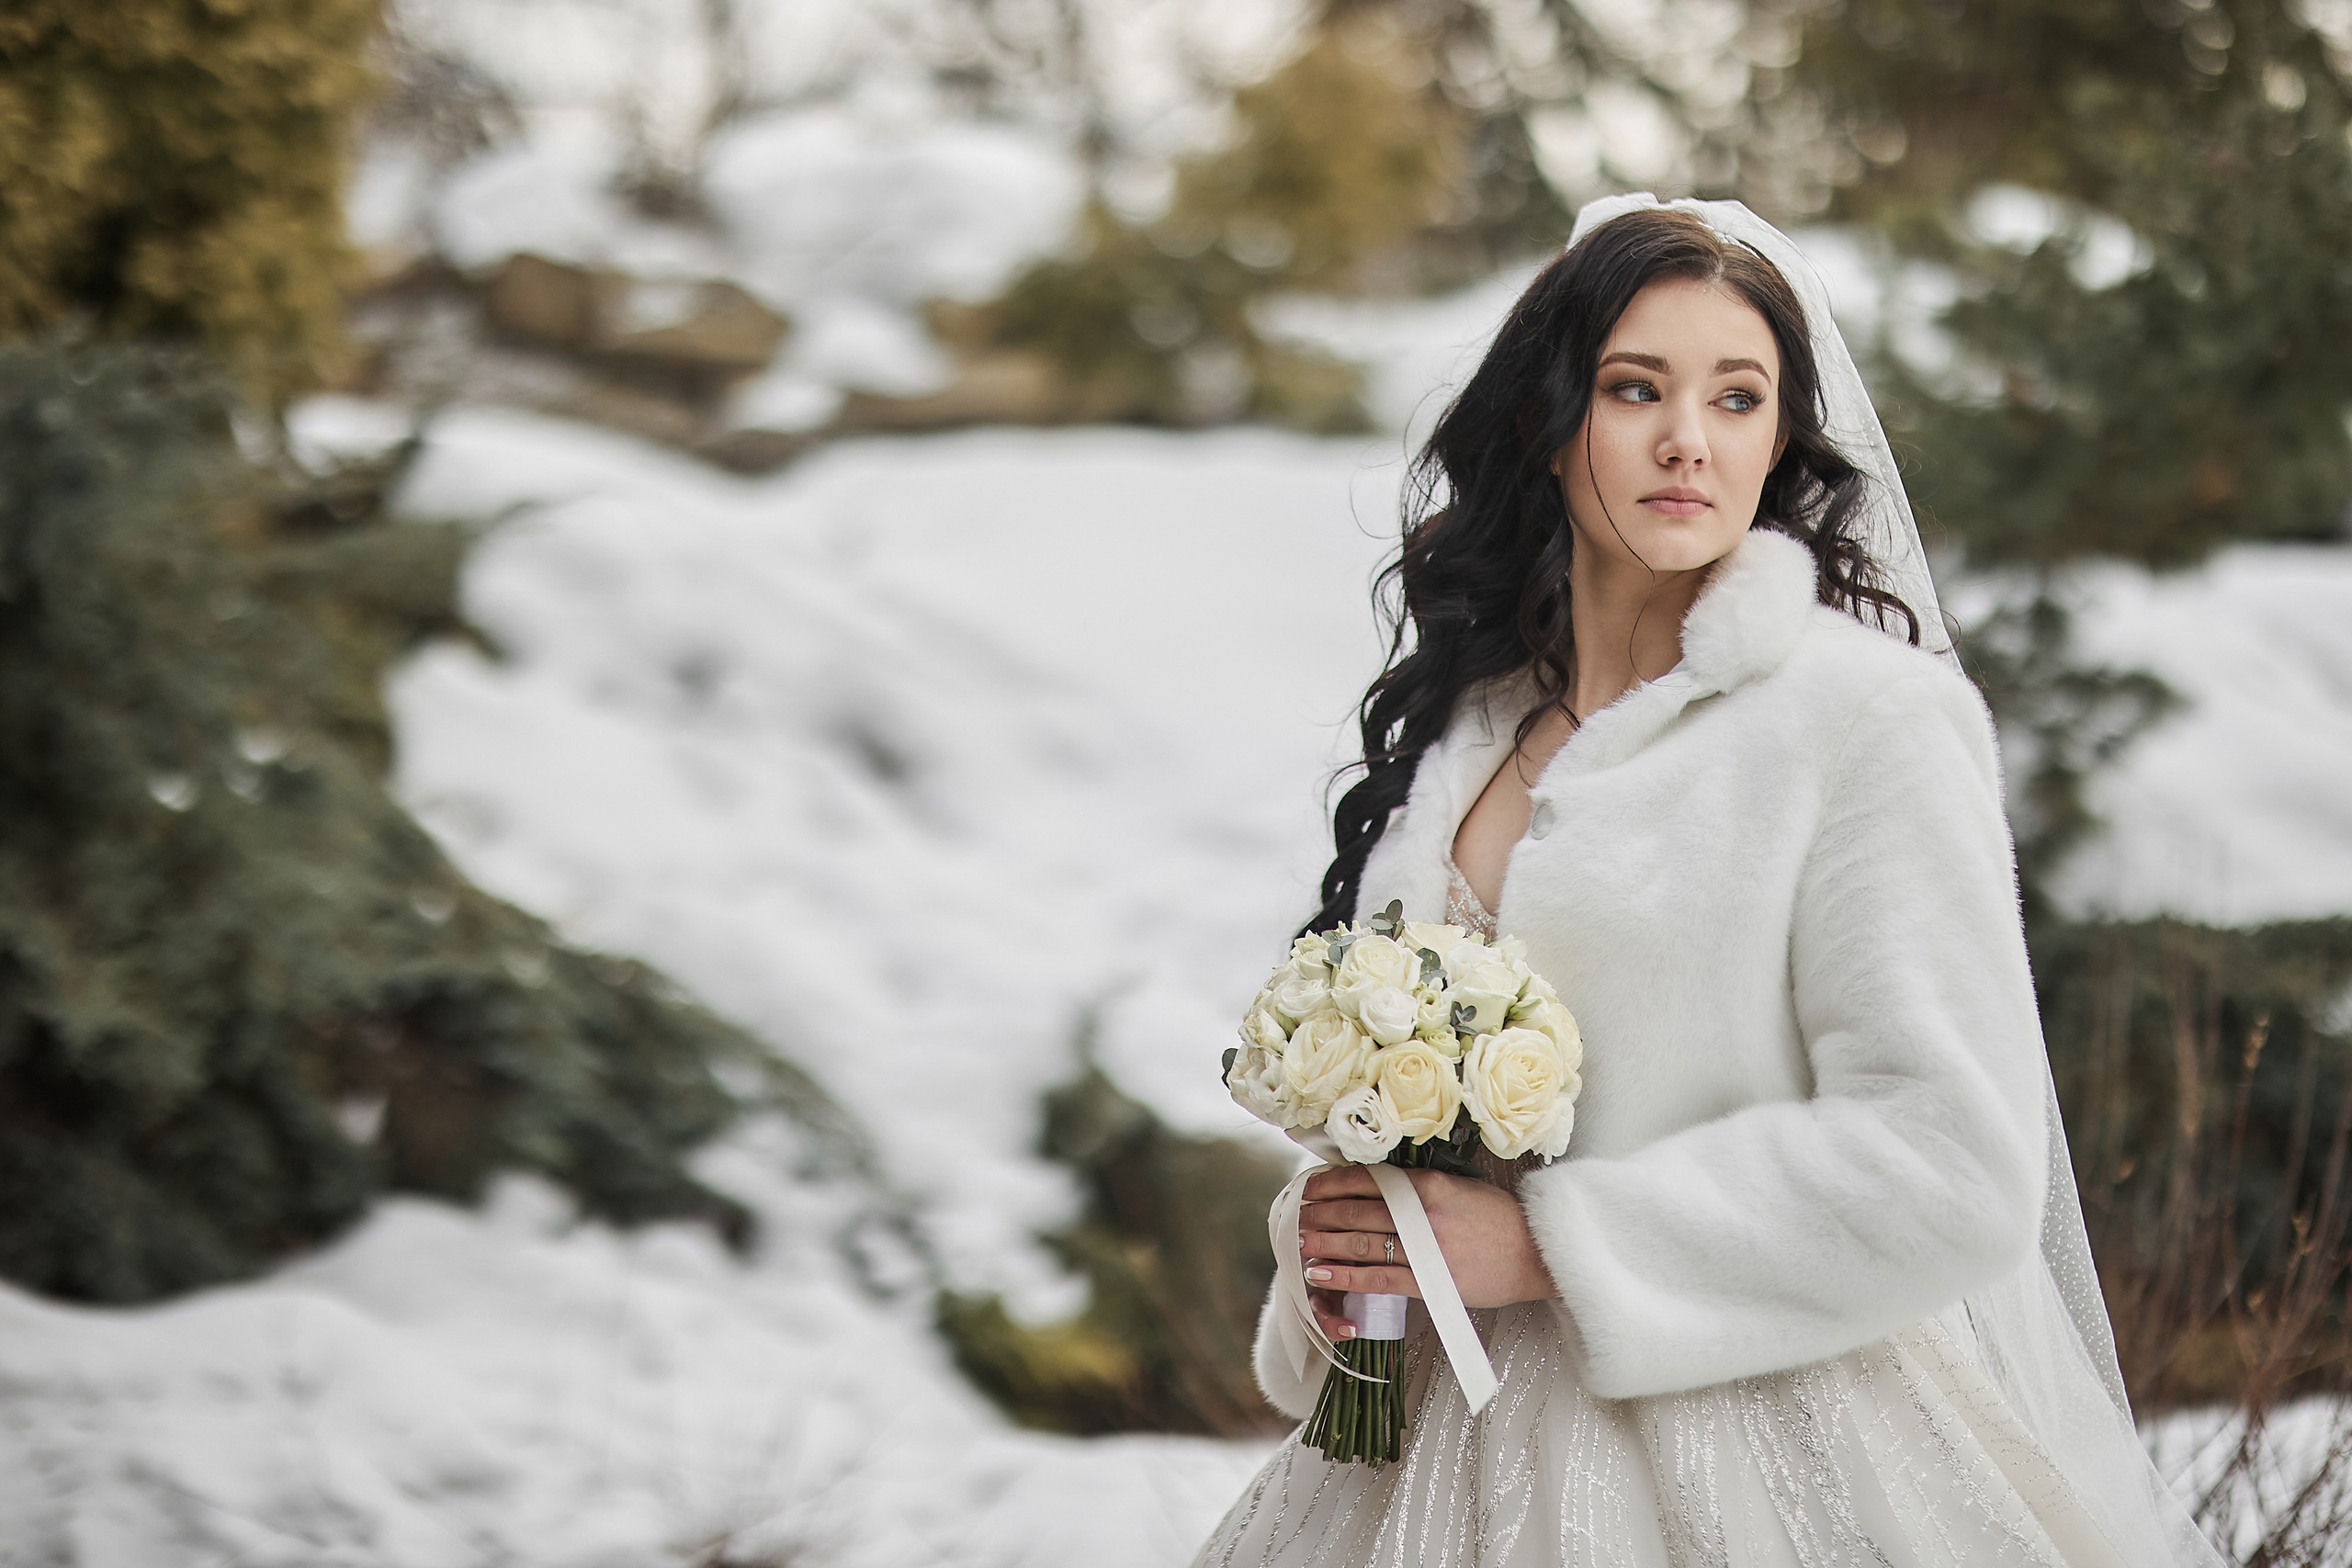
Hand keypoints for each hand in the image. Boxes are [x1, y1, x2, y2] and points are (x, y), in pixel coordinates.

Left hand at [1297, 1165, 1557, 1342]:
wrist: (1536, 1255)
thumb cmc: (1499, 1221)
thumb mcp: (1460, 1188)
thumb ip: (1420, 1188)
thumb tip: (1376, 1187)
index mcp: (1429, 1184)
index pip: (1368, 1179)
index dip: (1333, 1183)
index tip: (1310, 1187)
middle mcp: (1422, 1212)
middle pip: (1357, 1210)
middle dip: (1321, 1212)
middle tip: (1296, 1215)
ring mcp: (1425, 1247)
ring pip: (1362, 1242)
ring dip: (1325, 1241)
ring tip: (1300, 1241)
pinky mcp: (1430, 1280)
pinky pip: (1377, 1278)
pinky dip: (1346, 1276)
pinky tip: (1323, 1273)